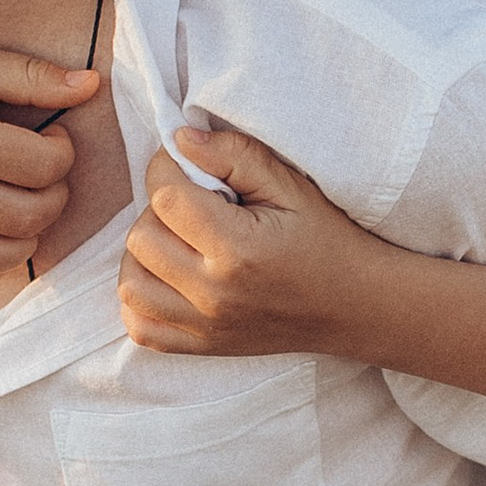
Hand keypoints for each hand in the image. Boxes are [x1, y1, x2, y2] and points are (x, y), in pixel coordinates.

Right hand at [0, 46, 104, 290]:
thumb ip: (32, 76)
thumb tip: (92, 86)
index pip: (44, 167)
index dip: (63, 150)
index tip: (49, 135)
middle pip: (31, 215)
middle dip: (54, 192)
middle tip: (40, 167)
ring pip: (1, 257)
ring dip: (29, 235)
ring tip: (25, 204)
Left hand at [118, 125, 384, 359]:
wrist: (354, 305)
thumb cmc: (325, 238)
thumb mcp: (291, 186)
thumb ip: (235, 155)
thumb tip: (179, 138)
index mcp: (238, 249)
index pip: (165, 197)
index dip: (168, 169)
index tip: (190, 167)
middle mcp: (215, 294)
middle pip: (140, 238)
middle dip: (159, 211)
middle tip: (194, 205)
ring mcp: (205, 327)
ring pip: (130, 282)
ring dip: (146, 253)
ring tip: (179, 240)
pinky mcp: (202, 346)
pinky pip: (140, 326)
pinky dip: (143, 299)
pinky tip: (169, 277)